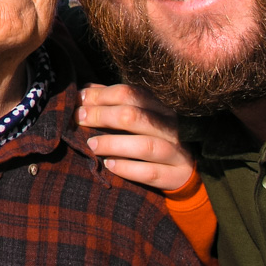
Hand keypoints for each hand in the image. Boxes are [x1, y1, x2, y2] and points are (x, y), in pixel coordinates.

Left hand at [76, 83, 193, 191]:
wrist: (187, 172)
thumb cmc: (152, 139)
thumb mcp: (138, 117)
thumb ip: (114, 104)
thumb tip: (84, 91)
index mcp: (160, 107)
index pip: (130, 93)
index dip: (101, 95)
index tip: (78, 100)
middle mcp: (170, 126)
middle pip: (134, 115)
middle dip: (102, 116)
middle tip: (78, 120)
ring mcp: (176, 151)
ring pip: (145, 145)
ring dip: (113, 144)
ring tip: (90, 145)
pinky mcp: (176, 175)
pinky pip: (151, 172)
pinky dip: (127, 168)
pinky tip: (109, 165)